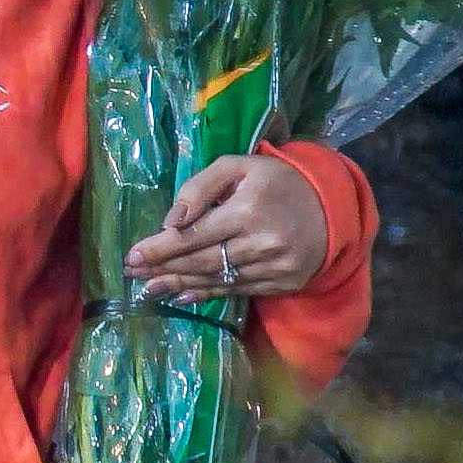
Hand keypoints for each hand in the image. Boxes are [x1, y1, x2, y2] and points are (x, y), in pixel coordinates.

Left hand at [124, 154, 328, 302]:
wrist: (331, 208)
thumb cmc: (276, 182)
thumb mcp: (240, 166)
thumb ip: (202, 186)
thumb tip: (172, 219)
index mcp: (248, 209)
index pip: (194, 234)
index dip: (160, 247)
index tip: (131, 256)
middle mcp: (261, 242)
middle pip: (200, 260)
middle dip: (162, 268)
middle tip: (132, 274)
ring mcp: (273, 267)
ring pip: (215, 279)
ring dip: (178, 285)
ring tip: (148, 289)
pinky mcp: (281, 283)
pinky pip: (235, 291)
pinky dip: (206, 294)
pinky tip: (182, 295)